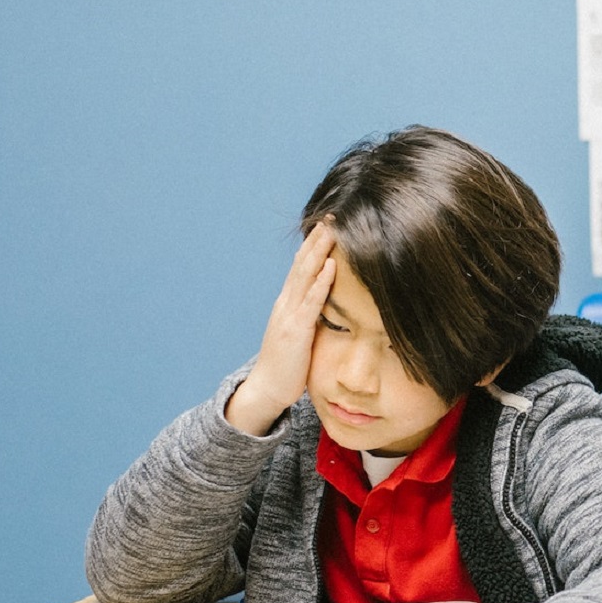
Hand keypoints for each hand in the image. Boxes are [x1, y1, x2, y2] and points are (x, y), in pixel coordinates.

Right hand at [225, 223, 336, 435]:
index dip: (314, 244)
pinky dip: (321, 282)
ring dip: (320, 250)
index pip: (302, 266)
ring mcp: (289, 314)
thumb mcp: (301, 333)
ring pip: (305, 275)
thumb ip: (311, 315)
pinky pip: (311, 301)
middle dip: (318, 238)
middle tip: (332, 214)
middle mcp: (286, 302)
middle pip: (303, 262)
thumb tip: (328, 304)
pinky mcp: (296, 330)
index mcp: (289, 303)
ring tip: (333, 228)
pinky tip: (331, 265)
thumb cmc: (289, 365)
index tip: (329, 224)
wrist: (268, 389)